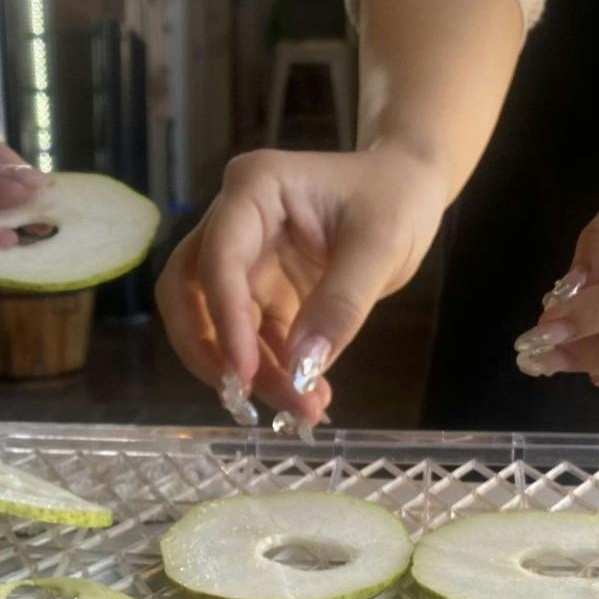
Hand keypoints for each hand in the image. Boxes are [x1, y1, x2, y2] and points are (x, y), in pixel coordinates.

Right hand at [155, 145, 448, 423]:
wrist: (409, 191)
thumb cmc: (395, 199)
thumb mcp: (380, 247)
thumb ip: (340, 305)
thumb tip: (302, 369)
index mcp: (254, 189)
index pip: (219, 258)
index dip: (225, 319)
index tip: (245, 374)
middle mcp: (234, 222)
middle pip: (189, 291)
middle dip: (211, 350)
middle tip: (246, 397)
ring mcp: (244, 259)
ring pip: (215, 323)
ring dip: (248, 372)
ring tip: (301, 408)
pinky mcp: (261, 291)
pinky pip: (250, 338)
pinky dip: (271, 371)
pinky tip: (307, 398)